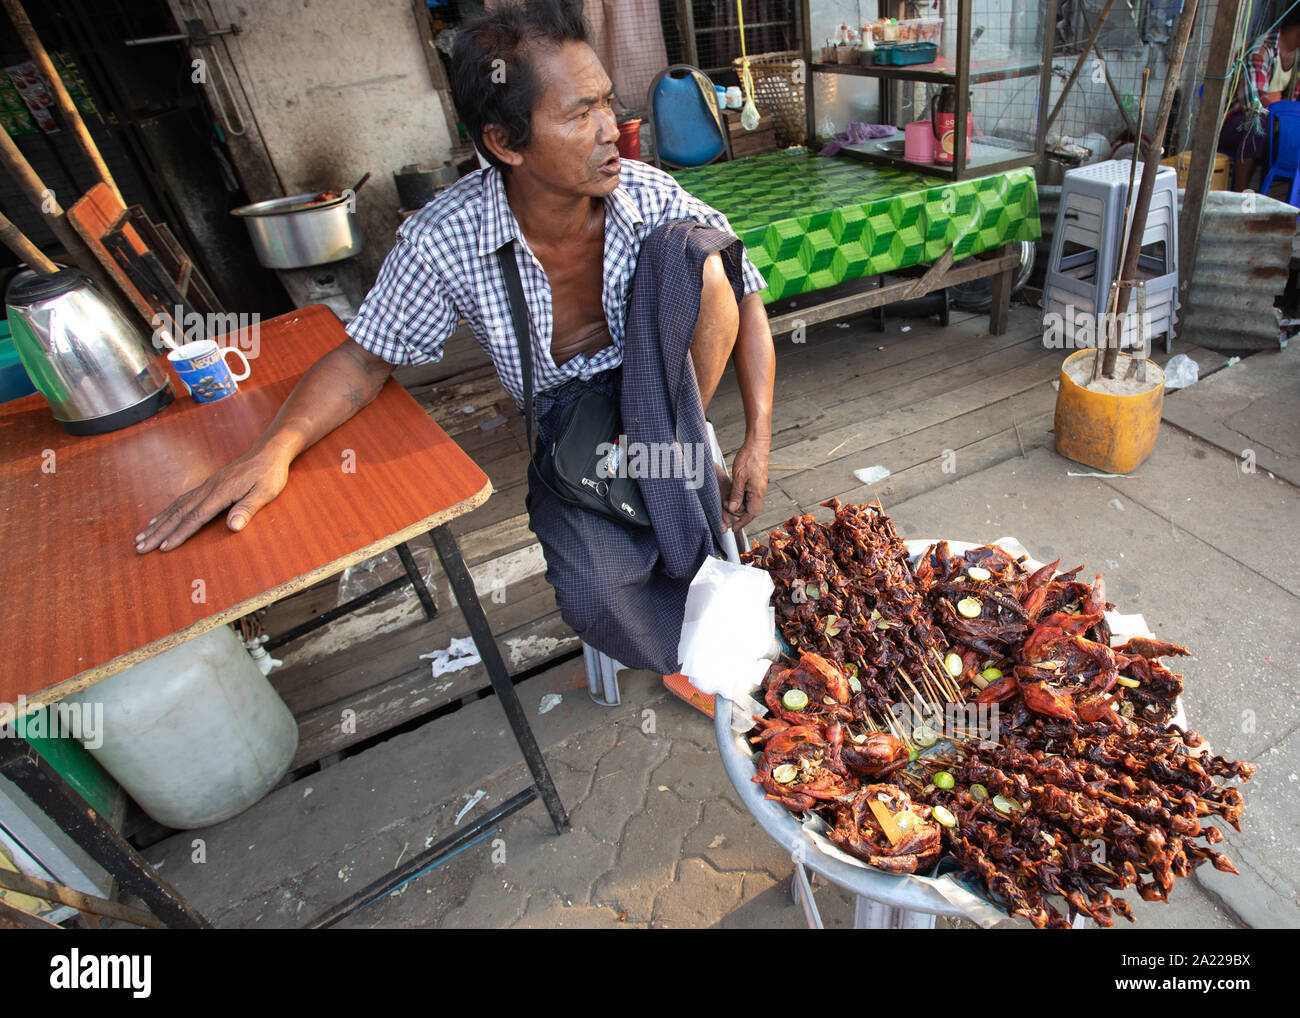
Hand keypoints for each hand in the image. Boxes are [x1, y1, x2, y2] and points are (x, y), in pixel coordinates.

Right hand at [134, 448, 289, 552]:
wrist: (268, 452)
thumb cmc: (269, 474)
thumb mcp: (266, 491)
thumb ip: (248, 508)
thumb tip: (233, 527)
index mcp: (221, 492)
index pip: (196, 517)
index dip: (180, 534)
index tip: (164, 548)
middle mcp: (208, 489)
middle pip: (179, 513)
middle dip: (159, 532)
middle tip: (140, 547)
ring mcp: (205, 486)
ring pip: (176, 506)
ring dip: (158, 523)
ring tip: (140, 537)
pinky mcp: (207, 485)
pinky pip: (181, 500)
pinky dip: (167, 511)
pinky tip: (157, 519)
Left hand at [720, 435, 768, 531]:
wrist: (758, 444)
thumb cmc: (749, 458)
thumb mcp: (739, 478)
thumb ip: (736, 495)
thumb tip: (732, 509)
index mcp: (757, 493)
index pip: (751, 514)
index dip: (742, 523)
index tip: (734, 529)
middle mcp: (760, 491)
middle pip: (750, 509)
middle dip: (738, 515)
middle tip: (726, 515)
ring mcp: (758, 486)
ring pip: (748, 501)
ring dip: (738, 505)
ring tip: (727, 505)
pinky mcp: (756, 481)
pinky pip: (749, 494)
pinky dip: (740, 497)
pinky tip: (733, 495)